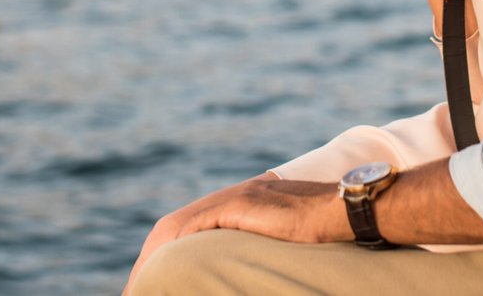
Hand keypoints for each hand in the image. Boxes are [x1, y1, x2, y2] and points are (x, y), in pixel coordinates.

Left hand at [124, 177, 344, 291]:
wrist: (348, 208)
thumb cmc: (328, 231)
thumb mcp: (284, 242)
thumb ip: (260, 249)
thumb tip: (245, 275)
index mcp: (239, 204)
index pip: (186, 228)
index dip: (163, 256)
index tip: (150, 284)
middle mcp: (232, 196)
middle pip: (171, 228)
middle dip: (147, 262)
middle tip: (134, 291)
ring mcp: (236, 197)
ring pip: (175, 228)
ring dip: (152, 260)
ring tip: (140, 289)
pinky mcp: (242, 203)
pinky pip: (192, 226)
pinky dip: (171, 249)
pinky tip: (161, 269)